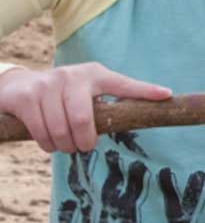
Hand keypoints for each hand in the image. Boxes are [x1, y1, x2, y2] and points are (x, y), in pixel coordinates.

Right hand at [0, 64, 170, 153]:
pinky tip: (50, 142)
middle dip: (84, 142)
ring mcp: (48, 84)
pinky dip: (47, 145)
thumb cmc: (65, 96)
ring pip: (60, 130)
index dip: (145, 91)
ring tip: (66, 145)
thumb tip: (141, 115)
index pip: (124, 85)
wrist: (19, 86)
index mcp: (96, 75)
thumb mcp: (89, 94)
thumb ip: (110, 104)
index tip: (167, 94)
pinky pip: (41, 132)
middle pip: (83, 120)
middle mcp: (73, 76)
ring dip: (64, 146)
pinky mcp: (26, 96)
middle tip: (84, 147)